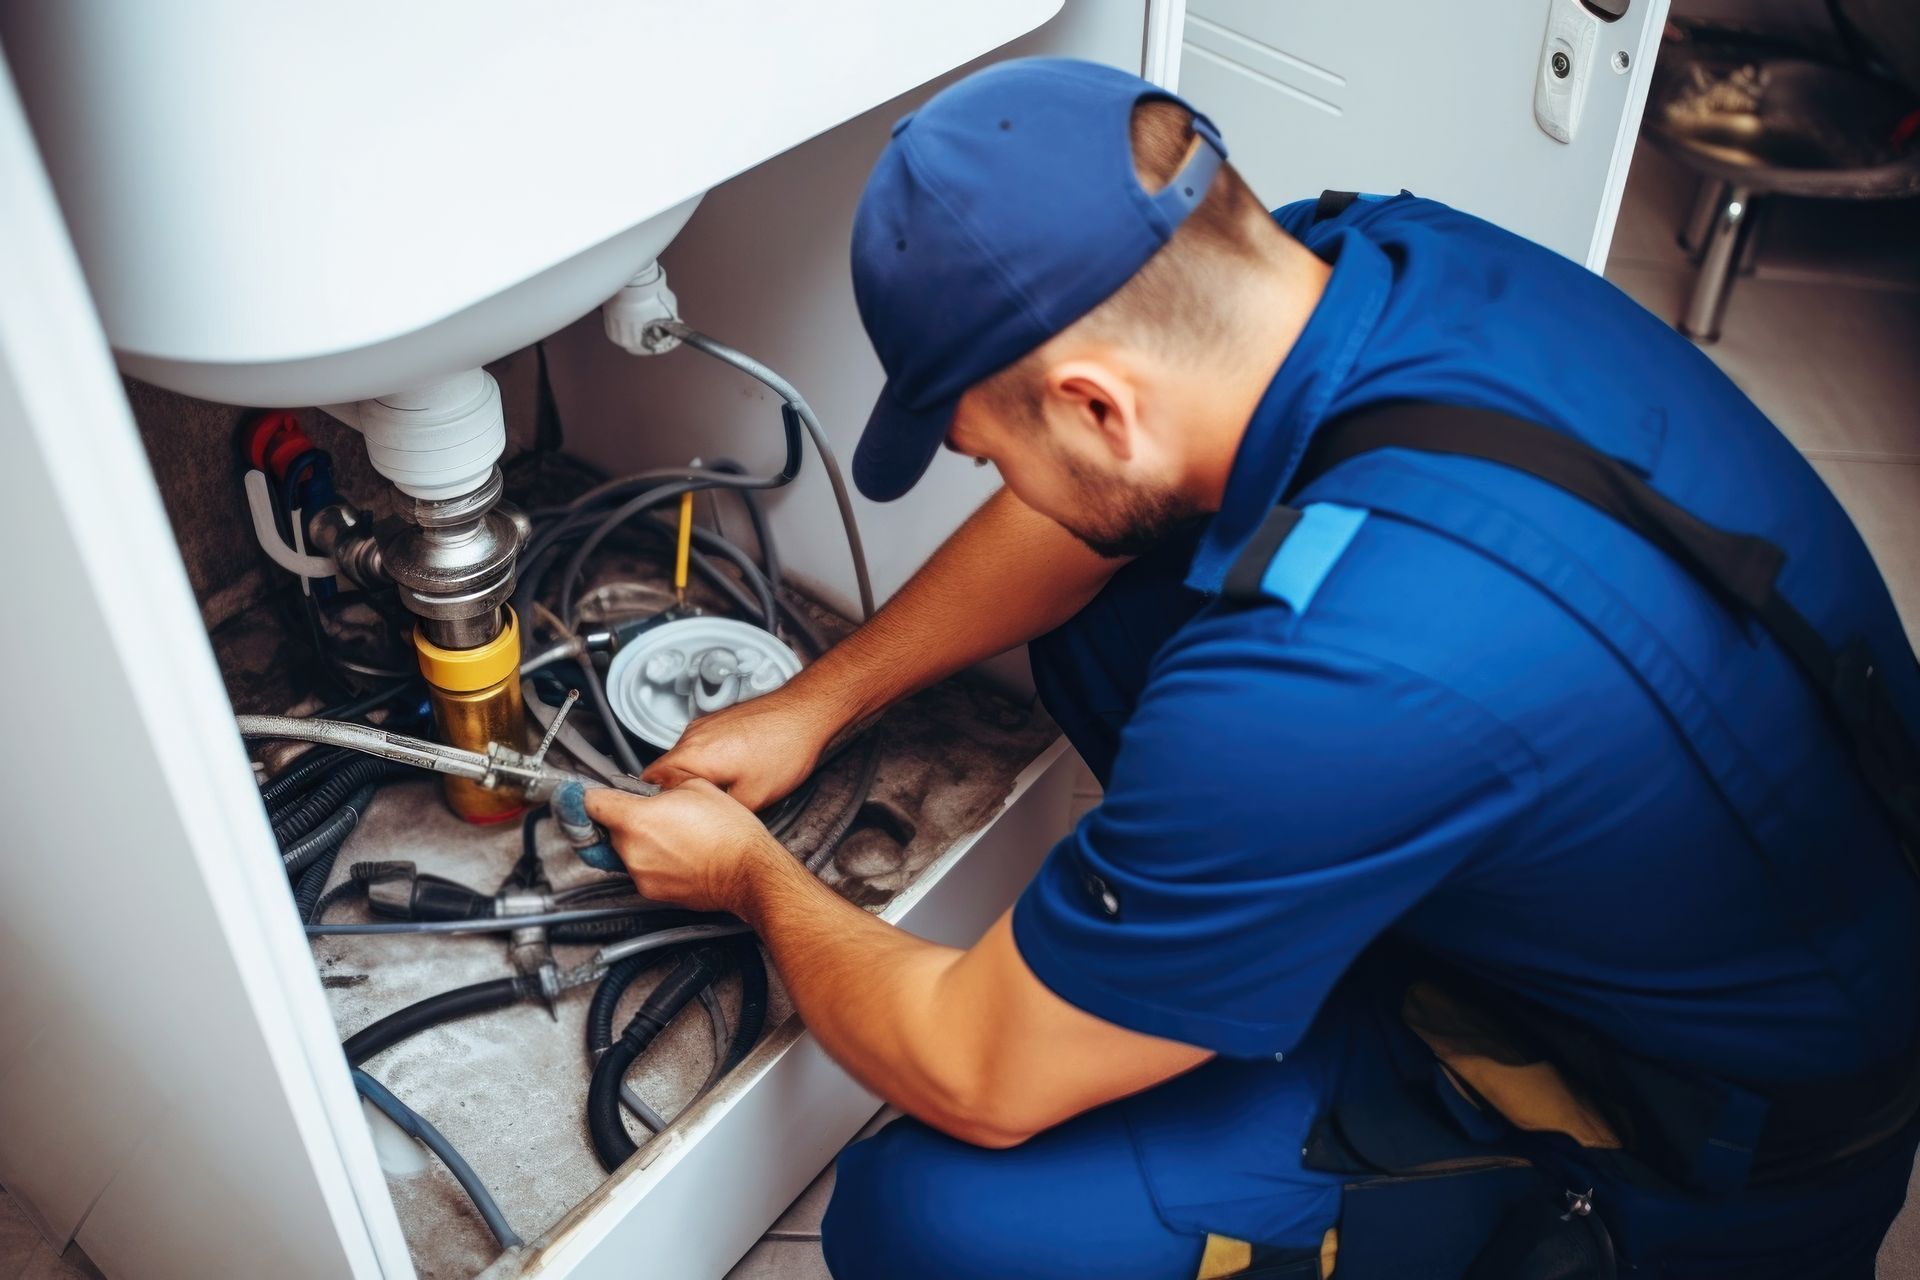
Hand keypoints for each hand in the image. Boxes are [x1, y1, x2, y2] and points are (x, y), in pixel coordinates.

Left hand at [585, 779, 782, 913]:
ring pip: (625, 851)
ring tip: (673, 834)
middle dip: (624, 819)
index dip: (589, 794)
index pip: (591, 804)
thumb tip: (649, 785)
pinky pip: (642, 870)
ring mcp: (641, 875)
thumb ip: (661, 784)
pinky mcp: (652, 893)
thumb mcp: (696, 787)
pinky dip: (654, 861)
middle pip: (609, 829)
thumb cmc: (729, 833)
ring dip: (640, 841)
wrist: (749, 872)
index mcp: (636, 820)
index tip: (588, 794)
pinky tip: (679, 853)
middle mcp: (631, 851)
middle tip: (654, 811)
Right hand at [642, 686, 836, 810]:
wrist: (806, 713)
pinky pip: (698, 749)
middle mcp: (691, 737)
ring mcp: (703, 727)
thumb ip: (718, 814)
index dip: (657, 807)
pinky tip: (729, 775)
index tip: (667, 821)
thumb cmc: (785, 750)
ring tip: (717, 796)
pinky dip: (706, 765)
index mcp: (691, 756)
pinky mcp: (716, 722)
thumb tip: (705, 825)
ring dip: (693, 781)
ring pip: (683, 762)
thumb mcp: (753, 799)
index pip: (649, 784)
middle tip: (694, 816)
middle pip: (663, 773)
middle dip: (676, 796)